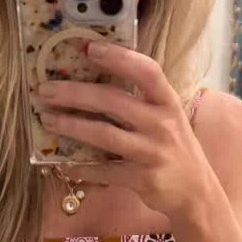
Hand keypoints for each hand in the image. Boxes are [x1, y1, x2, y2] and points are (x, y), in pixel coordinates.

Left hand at [38, 42, 215, 220]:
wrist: (196, 193)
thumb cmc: (174, 150)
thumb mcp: (167, 118)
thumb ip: (141, 101)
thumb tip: (95, 83)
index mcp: (168, 103)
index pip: (146, 71)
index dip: (119, 57)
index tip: (89, 48)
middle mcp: (162, 124)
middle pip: (113, 101)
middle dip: (75, 93)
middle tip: (45, 89)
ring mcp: (152, 153)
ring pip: (104, 135)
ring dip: (72, 126)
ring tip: (47, 119)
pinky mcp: (143, 179)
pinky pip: (105, 171)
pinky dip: (82, 167)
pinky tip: (63, 164)